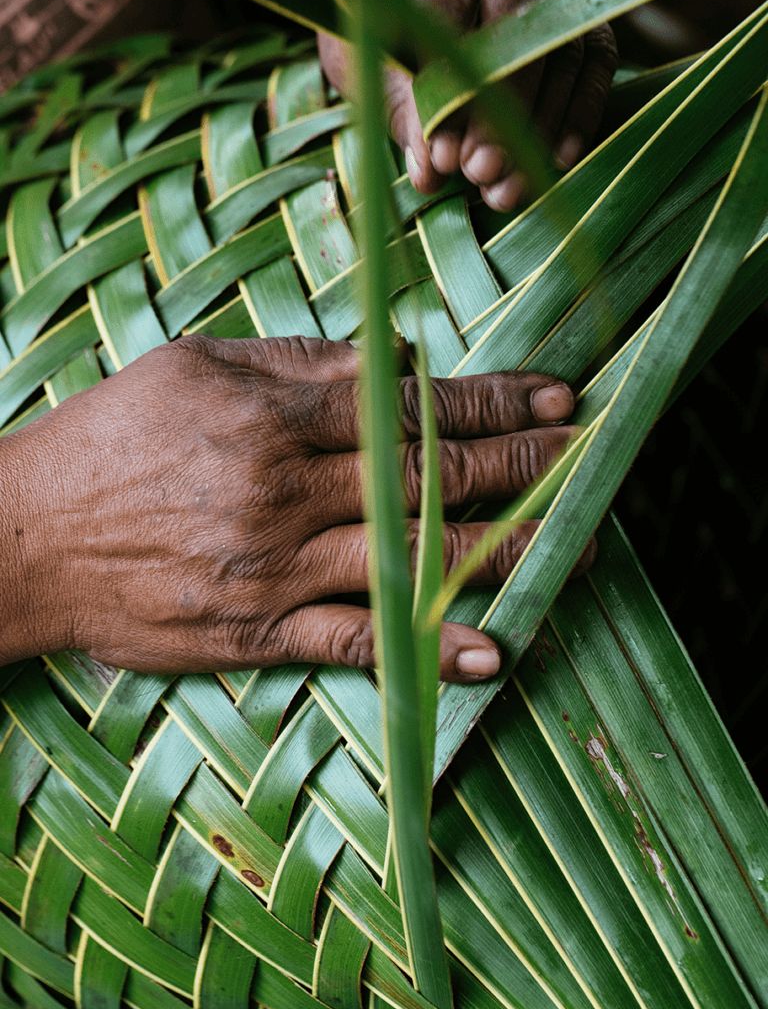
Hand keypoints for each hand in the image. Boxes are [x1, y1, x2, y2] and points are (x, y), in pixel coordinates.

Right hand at [0, 336, 588, 680]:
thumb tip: (395, 358)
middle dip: (523, 465)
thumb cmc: (113, 437)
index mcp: (271, 415)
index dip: (492, 400)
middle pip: (428, 479)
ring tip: (580, 544)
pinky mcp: (256, 630)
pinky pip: (355, 639)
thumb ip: (299, 361)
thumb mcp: (196, 366)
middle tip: (590, 457)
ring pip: (411, 557)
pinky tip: (490, 650)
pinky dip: (425, 645)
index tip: (554, 396)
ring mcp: (273, 567)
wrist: (27, 536)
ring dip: (504, 549)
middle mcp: (283, 490)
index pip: (410, 405)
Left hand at [318, 0, 616, 210]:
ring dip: (542, 121)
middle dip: (503, 104)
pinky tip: (560, 160)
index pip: (443, 0)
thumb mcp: (367, 59)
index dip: (447, 83)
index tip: (444, 152)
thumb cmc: (377, 20)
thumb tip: (434, 171)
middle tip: (483, 171)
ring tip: (509, 187)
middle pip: (516, 12)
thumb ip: (399, 109)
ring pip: (563, 37)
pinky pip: (596, 52)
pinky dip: (581, 110)